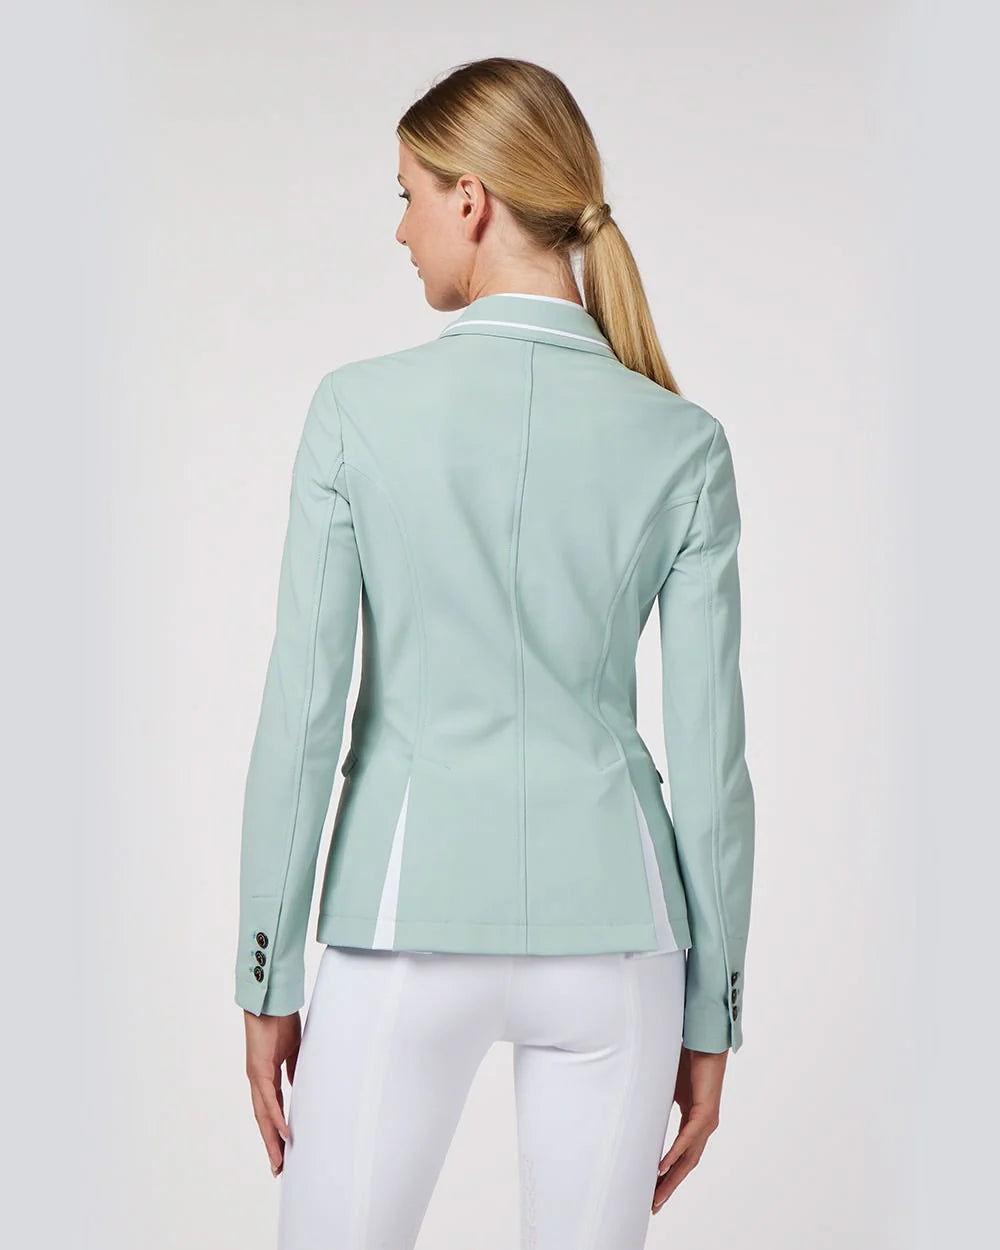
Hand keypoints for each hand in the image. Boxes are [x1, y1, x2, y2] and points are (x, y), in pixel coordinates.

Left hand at [244, 1009, 300, 1176]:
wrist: (271, 1000)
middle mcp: (258, 1080)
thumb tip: (297, 1087)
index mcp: (267, 1074)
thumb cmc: (280, 1019)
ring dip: (271, 1139)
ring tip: (280, 1161)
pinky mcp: (259, 1070)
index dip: (276, 1129)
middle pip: (264, 1119)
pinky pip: (269, 1100)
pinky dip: (275, 1117)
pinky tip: (284, 1133)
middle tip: (279, 1168)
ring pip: (263, 1115)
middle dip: (271, 1144)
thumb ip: (293, 1069)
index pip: (272, 1109)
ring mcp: (257, 1077)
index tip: (284, 1148)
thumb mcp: (293, 1049)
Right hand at [651, 1045, 727, 1213]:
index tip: (654, 1192)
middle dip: (670, 1187)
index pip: (681, 1157)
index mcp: (694, 1122)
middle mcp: (703, 1127)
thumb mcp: (666, 1086)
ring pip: (688, 1158)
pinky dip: (674, 1154)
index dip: (668, 1176)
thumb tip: (635, 1105)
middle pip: (685, 1165)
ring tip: (657, 1197)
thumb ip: (656, 1100)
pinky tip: (662, 1167)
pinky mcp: (705, 1113)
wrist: (705, 1043)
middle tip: (654, 1206)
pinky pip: (688, 1139)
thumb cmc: (688, 1060)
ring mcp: (706, 1122)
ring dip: (672, 1179)